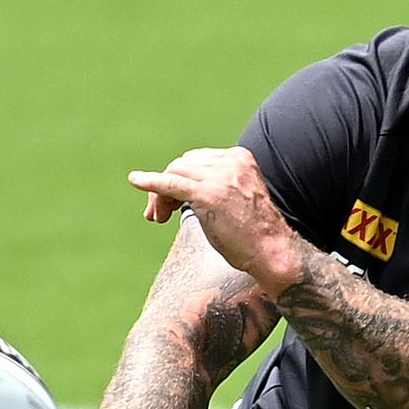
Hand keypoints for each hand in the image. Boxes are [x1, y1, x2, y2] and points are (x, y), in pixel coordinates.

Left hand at [128, 147, 299, 289]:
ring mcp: (219, 177)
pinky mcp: (207, 194)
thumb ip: (218, 186)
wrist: (272, 250)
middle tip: (158, 214)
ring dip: (159, 195)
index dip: (179, 178)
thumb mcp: (239, 197)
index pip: (197, 160)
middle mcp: (230, 162)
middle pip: (182, 164)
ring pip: (174, 173)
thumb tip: (181, 192)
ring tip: (157, 217)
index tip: (172, 202)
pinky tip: (136, 180)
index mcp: (240, 158)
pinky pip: (170, 183)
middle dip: (166, 187)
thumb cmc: (256, 233)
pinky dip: (150, 182)